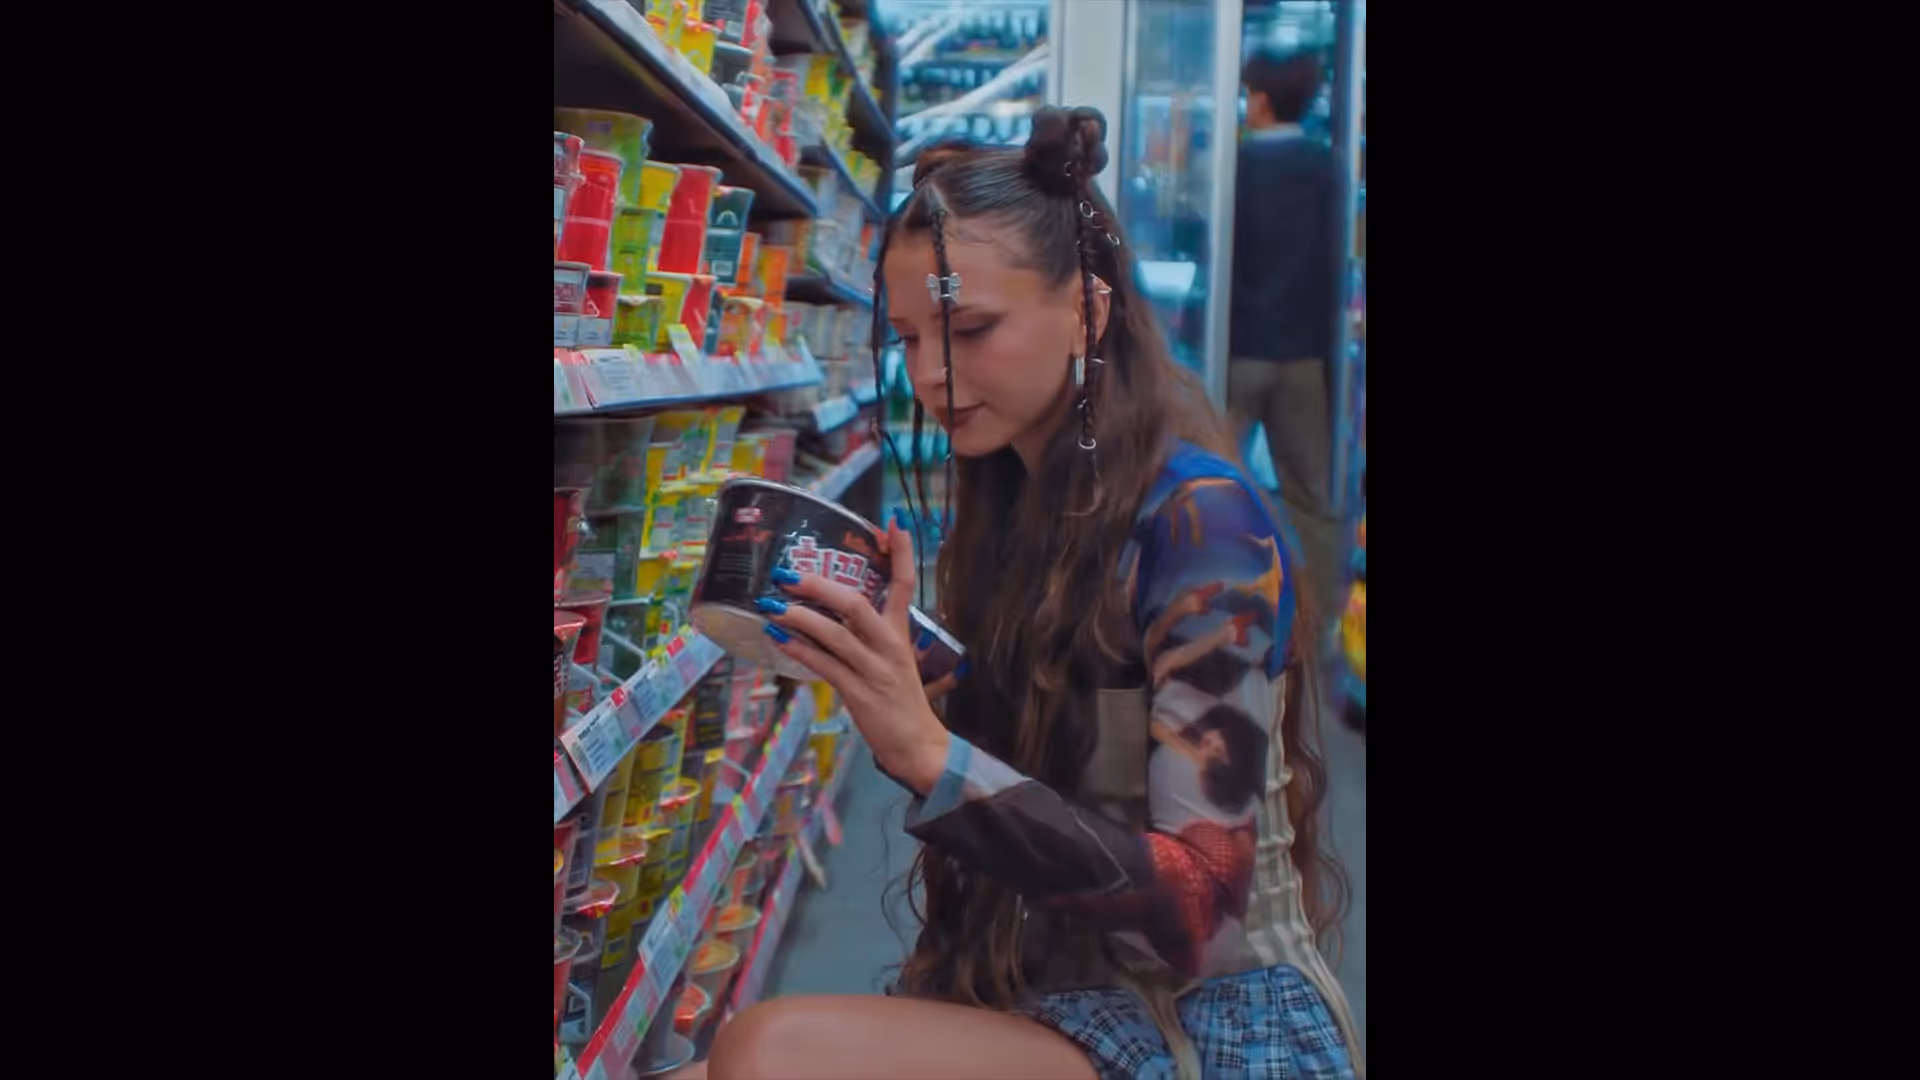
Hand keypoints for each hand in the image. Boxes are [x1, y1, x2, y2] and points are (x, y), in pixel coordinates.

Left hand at [758, 512, 950, 794]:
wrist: (918, 745)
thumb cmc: (901, 701)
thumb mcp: (894, 660)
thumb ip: (870, 636)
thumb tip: (831, 614)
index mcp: (901, 633)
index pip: (905, 585)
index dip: (900, 554)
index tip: (891, 524)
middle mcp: (889, 645)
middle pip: (857, 604)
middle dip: (820, 585)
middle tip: (787, 573)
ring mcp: (874, 669)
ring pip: (835, 634)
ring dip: (799, 617)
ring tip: (770, 604)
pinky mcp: (860, 693)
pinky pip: (825, 666)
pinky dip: (799, 650)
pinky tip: (777, 639)